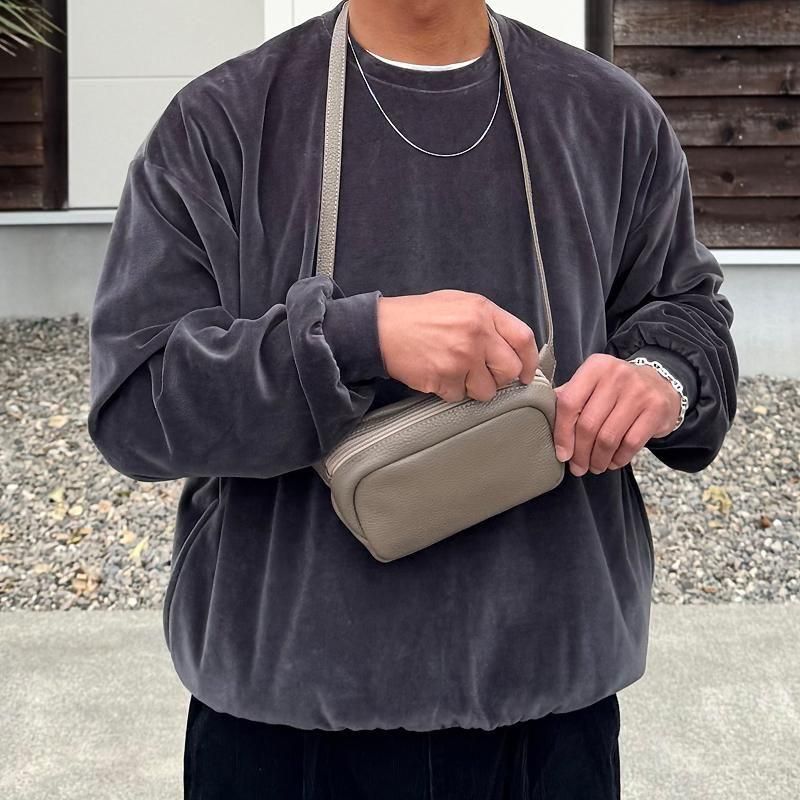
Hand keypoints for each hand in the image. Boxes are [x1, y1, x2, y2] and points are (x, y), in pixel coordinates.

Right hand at [377, 290, 538, 401]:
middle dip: (500, 378)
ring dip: (473, 388)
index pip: (523, 339)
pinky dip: (449, 391)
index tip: (526, 374)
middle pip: (510, 369)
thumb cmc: (419, 316)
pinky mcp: (445, 377)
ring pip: (487, 390)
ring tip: (455, 373)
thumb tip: (511, 348)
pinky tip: (437, 375)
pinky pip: (459, 396)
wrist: (382, 329)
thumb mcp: (458, 304)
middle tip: (484, 375)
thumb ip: (487, 321)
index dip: (529, 360)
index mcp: (483, 311)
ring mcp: (461, 357)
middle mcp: (477, 333)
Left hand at [553, 353, 681, 476]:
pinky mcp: (655, 409)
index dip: (562, 433)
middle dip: (580, 452)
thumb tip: (544, 422)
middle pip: (588, 424)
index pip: (569, 403)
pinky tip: (613, 462)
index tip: (562, 453)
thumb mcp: (593, 383)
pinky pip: (630, 443)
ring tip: (594, 466)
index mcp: (595, 367)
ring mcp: (638, 391)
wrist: (661, 384)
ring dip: (598, 459)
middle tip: (578, 467)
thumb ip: (570, 397)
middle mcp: (616, 375)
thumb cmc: (617, 389)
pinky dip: (618, 458)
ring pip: (608, 437)